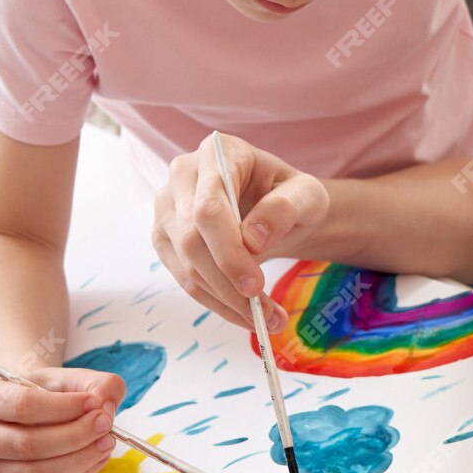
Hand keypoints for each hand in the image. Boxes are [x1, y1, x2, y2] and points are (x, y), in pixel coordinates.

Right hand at [0, 366, 124, 472]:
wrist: (38, 410)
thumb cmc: (51, 393)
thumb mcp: (73, 378)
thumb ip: (97, 384)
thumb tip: (105, 407)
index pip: (23, 406)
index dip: (63, 407)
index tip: (93, 403)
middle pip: (28, 444)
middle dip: (75, 436)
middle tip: (105, 424)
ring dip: (79, 460)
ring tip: (105, 443)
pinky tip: (97, 458)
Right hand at [153, 135, 328, 327]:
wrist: (277, 211)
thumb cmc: (291, 197)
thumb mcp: (307, 196)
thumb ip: (285, 208)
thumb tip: (253, 238)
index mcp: (217, 153)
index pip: (209, 207)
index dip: (228, 250)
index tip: (255, 284)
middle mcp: (183, 174)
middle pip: (191, 239)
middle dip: (227, 282)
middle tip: (264, 312)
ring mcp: (168, 207)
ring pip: (185, 264)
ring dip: (224, 300)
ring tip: (265, 319)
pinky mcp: (165, 237)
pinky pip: (184, 278)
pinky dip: (215, 302)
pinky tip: (244, 314)